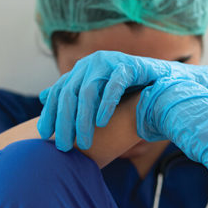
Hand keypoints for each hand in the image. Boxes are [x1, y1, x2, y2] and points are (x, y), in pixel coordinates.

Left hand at [38, 50, 207, 150]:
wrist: (164, 84)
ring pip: (88, 91)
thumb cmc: (127, 93)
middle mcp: (91, 63)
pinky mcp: (129, 65)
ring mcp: (110, 62)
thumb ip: (74, 97)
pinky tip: (102, 123)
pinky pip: (114, 85)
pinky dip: (106, 104)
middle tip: (63, 146)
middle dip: (64, 122)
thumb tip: (44, 98)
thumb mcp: (97, 97)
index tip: (44, 137)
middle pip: (69, 94)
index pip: (58, 93)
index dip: (50, 114)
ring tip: (84, 141)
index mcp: (80, 71)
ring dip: (83, 119)